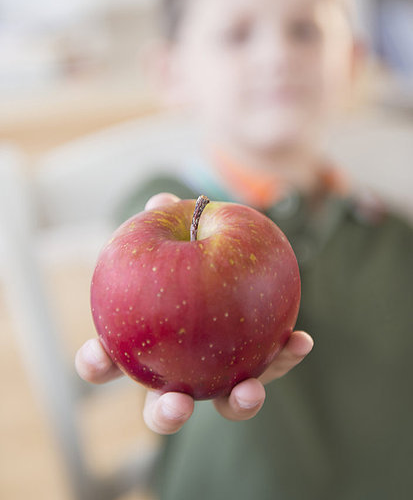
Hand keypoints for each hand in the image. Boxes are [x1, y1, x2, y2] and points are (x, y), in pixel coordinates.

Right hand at [75, 193, 313, 434]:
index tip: (98, 355)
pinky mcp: (255, 367)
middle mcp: (177, 372)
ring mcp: (218, 377)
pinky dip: (285, 355)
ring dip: (238, 403)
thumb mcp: (175, 237)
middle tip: (175, 405)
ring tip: (250, 392)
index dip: (96, 363)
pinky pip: (271, 366)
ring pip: (224, 405)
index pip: (106, 362)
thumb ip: (167, 223)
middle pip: (162, 408)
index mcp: (143, 346)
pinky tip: (302, 340)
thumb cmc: (186, 258)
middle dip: (165, 414)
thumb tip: (162, 202)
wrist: (227, 269)